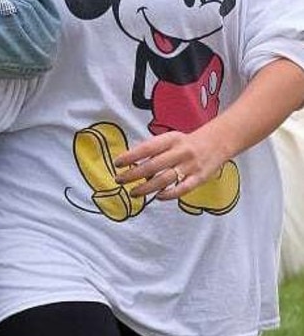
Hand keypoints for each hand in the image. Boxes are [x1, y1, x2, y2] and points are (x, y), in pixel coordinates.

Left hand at [113, 126, 227, 200]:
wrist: (217, 143)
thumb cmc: (186, 142)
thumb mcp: (170, 139)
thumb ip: (154, 149)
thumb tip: (131, 161)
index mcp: (171, 139)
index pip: (147, 148)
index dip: (131, 156)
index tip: (117, 163)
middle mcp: (180, 152)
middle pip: (153, 165)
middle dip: (133, 174)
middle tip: (119, 180)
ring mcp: (190, 166)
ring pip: (165, 179)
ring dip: (146, 188)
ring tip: (133, 192)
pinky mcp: (199, 178)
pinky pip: (182, 189)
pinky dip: (168, 194)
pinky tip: (157, 197)